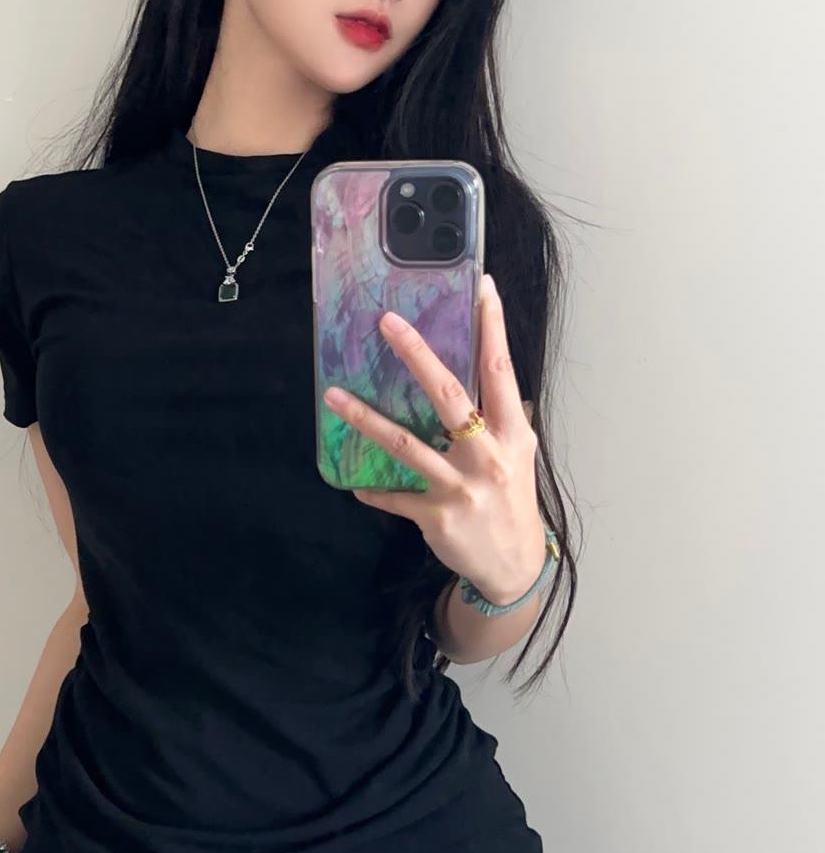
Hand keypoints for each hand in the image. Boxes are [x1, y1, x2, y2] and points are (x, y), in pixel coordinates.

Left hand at [321, 273, 546, 606]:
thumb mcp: (517, 455)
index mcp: (512, 434)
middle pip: (449, 396)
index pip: (500, 370)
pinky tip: (355, 484)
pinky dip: (374, 491)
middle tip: (388, 323)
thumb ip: (501, 416)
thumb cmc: (511, 500)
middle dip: (417, 355)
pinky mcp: (436, 515)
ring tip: (334, 396)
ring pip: (406, 444)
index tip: (481, 287)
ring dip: (366, 419)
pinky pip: (395, 496)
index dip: (492, 327)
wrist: (513, 564)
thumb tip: (490, 373)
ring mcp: (461, 486)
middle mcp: (488, 455)